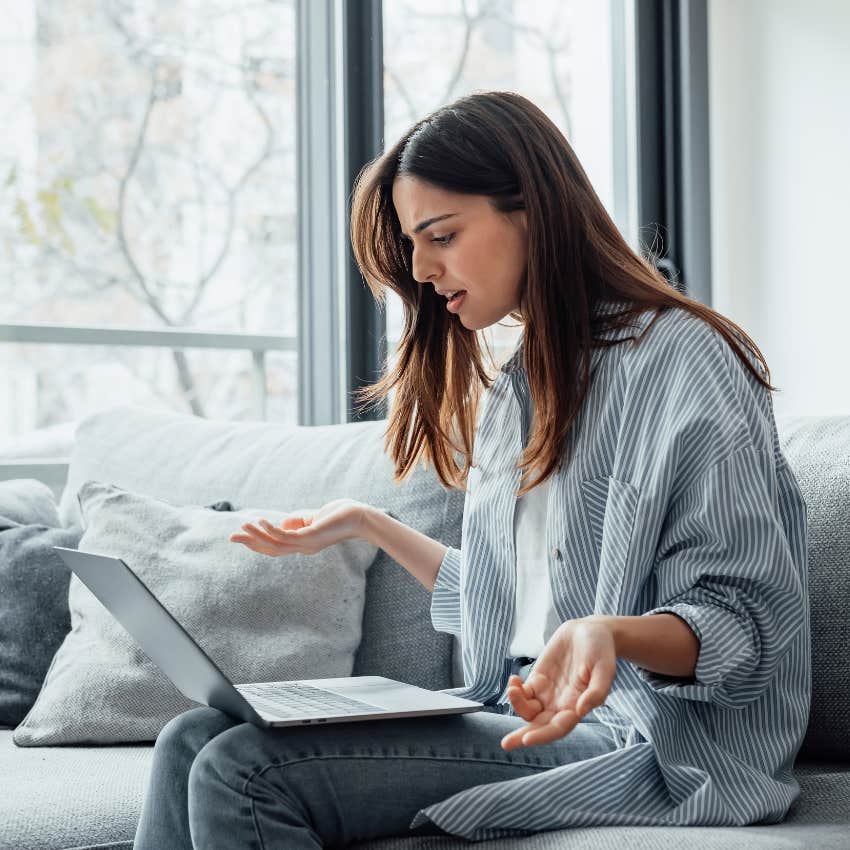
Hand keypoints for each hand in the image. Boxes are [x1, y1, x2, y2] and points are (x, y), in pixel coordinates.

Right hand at [229, 498, 368, 556]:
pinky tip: (261, 522)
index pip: (275, 547)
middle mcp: (303, 548)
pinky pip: (286, 537)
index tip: (241, 534)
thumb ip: (296, 521)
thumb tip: (283, 524)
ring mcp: (306, 545)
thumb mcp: (312, 518)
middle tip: (232, 537)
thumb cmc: (338, 515)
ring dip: (258, 537)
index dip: (257, 542)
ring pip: (276, 545)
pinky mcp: (310, 538)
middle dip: (251, 543)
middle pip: (271, 550)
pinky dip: (271, 530)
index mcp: (302, 544)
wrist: (359, 516)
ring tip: (243, 526)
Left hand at [500, 618, 616, 750]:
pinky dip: (515, 690)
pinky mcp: (538, 678)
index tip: (527, 739)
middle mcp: (561, 704)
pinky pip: (523, 692)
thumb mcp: (605, 669)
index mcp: (577, 706)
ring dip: (517, 704)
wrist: (590, 631)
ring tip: (512, 688)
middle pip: (539, 725)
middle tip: (506, 744)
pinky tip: (513, 681)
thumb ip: (596, 692)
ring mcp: (548, 692)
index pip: (558, 728)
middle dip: (522, 735)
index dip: (543, 735)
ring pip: (528, 709)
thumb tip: (581, 711)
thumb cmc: (601, 651)